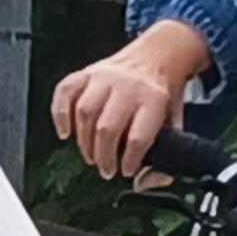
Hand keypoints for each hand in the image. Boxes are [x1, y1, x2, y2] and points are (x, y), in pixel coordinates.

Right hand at [52, 21, 214, 180]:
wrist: (160, 53)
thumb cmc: (164, 90)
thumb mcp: (177, 121)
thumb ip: (167, 155)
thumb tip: (144, 182)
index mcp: (154, 98)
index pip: (138, 137)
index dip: (130, 161)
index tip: (128, 170)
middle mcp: (127, 86)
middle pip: (108, 128)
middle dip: (104, 157)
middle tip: (106, 168)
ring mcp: (103, 77)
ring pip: (84, 113)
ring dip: (84, 142)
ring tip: (91, 155)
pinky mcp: (87, 73)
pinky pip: (65, 93)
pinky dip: (60, 115)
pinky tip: (65, 132)